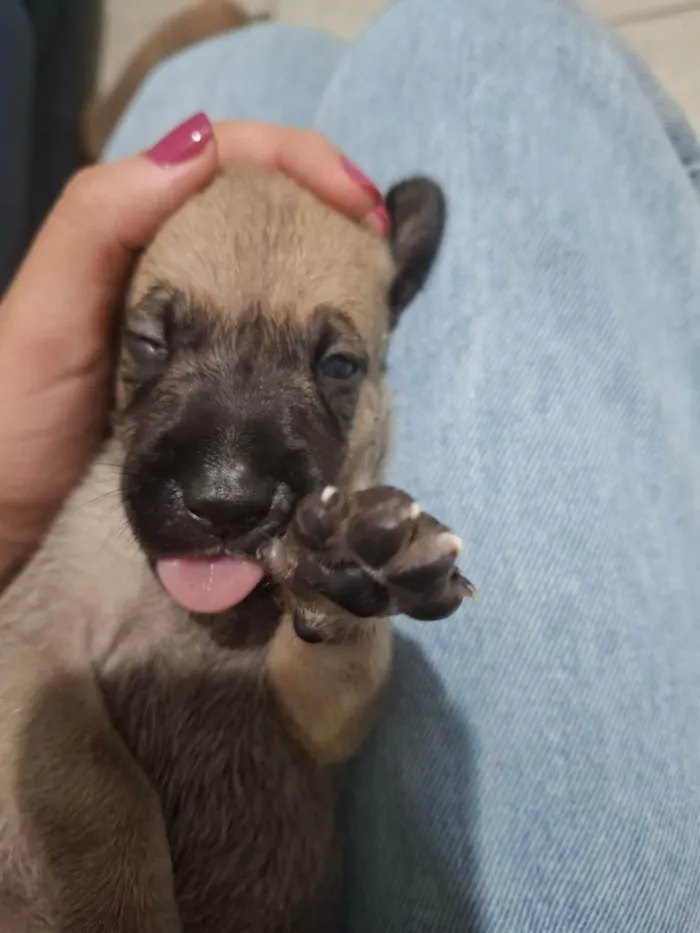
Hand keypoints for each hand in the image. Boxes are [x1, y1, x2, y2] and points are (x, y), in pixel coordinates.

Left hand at [0, 114, 390, 583]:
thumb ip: (101, 224)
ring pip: (278, 276)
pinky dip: (313, 344)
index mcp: (132, 236)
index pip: (230, 159)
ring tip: (374, 295)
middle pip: (267, 209)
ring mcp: (197, 334)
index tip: (361, 208)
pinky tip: (338, 357)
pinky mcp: (210, 390)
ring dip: (331, 275)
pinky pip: (274, 347)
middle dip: (331, 213)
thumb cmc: (15, 417)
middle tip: (381, 250)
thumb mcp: (46, 313)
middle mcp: (173, 274)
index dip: (302, 163)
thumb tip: (204, 143)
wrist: (9, 523)